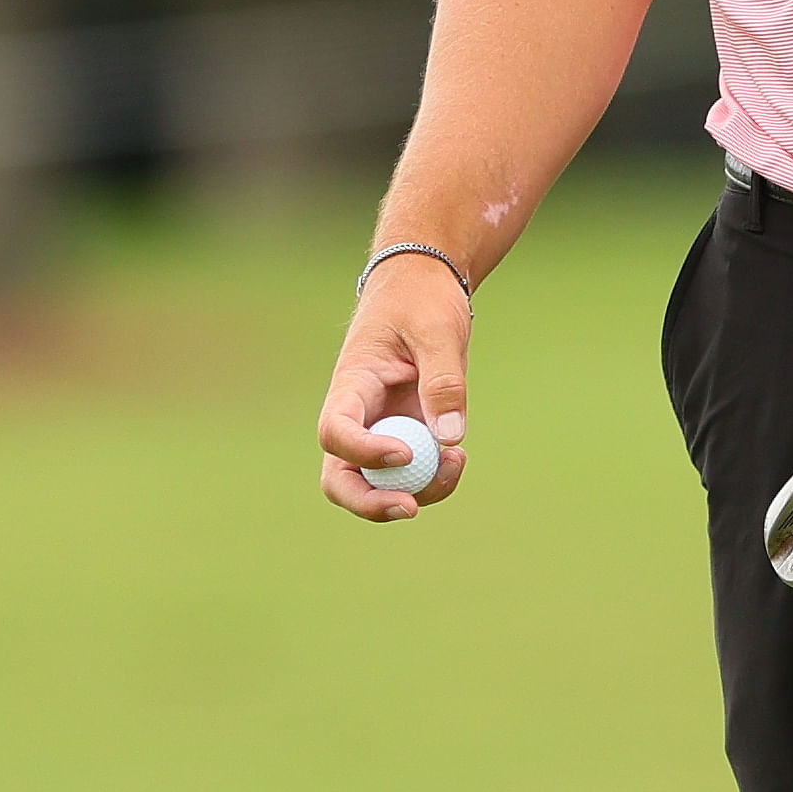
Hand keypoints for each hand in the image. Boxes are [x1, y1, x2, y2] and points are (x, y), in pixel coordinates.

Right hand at [316, 257, 471, 522]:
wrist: (426, 282)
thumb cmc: (424, 297)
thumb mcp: (438, 330)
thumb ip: (443, 381)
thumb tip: (449, 440)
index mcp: (351, 384)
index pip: (335, 431)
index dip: (363, 451)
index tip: (406, 452)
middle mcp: (358, 415)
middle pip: (340, 476)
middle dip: (368, 503)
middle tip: (410, 509)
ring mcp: (379, 428)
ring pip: (376, 484)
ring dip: (413, 490)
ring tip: (456, 463)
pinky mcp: (406, 433)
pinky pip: (410, 473)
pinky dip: (431, 478)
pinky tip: (457, 457)